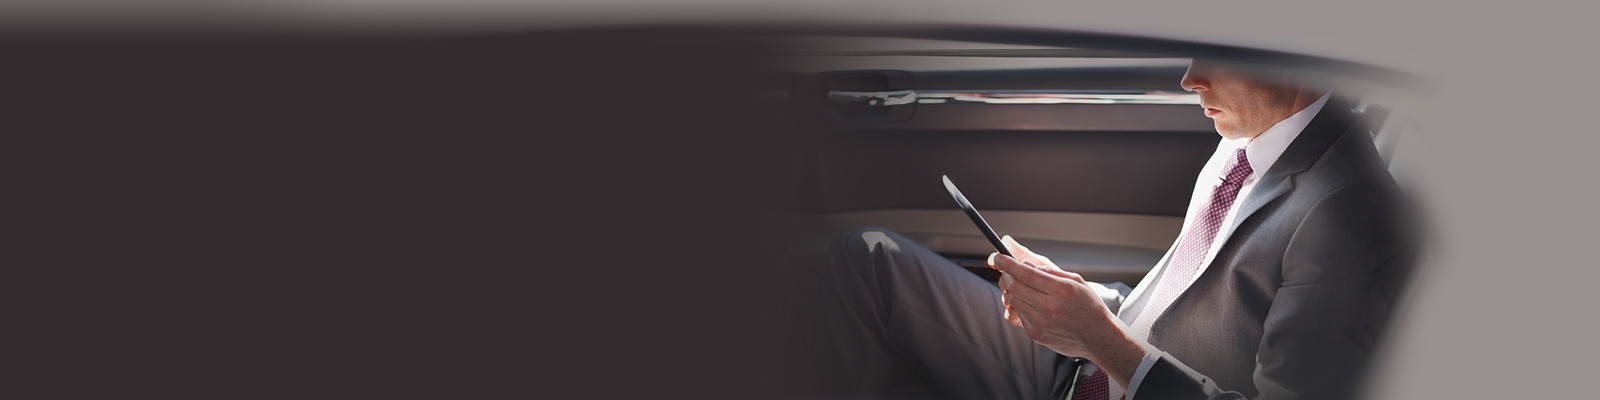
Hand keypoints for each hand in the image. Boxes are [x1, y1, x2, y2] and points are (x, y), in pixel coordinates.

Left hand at [987, 236, 1144, 385]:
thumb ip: (1048, 269)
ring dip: (1012, 291)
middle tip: (1006, 271)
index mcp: (1061, 290)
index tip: (998, 257)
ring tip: (1023, 288)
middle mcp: (1049, 307)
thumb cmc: (1088, 305)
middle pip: (1013, 286)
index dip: (1007, 263)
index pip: (1026, 273)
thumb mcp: (1075, 280)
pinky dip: (1020, 306)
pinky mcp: (1035, 335)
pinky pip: (1017, 315)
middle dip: (1005, 275)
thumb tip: (1023, 262)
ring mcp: (1041, 323)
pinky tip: (1031, 304)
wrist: (1098, 337)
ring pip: (1012, 300)